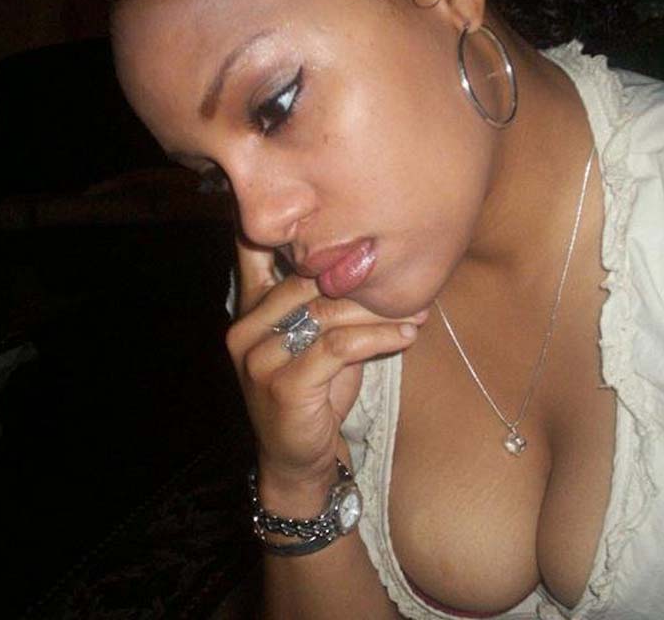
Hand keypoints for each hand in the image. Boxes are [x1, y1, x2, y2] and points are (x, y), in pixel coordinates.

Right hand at [227, 237, 425, 491]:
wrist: (297, 459)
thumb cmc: (314, 392)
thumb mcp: (316, 340)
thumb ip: (327, 301)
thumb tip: (379, 258)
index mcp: (250, 309)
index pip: (254, 251)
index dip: (286, 226)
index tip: (332, 204)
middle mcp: (247, 328)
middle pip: (309, 280)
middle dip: (363, 279)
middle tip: (410, 277)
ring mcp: (260, 357)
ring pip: (327, 312)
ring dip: (379, 310)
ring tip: (417, 310)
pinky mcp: (284, 385)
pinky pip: (339, 346)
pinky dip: (379, 337)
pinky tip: (407, 335)